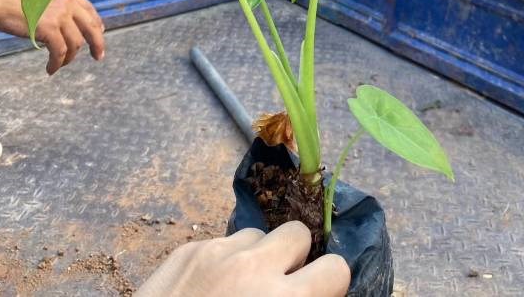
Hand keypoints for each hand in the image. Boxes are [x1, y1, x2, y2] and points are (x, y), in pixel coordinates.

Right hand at [0, 0, 104, 74]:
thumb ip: (53, 2)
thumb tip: (58, 19)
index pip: (88, 9)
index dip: (96, 23)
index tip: (100, 33)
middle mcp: (67, 2)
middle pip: (91, 26)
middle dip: (97, 43)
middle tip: (98, 56)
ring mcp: (60, 15)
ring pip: (76, 43)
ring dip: (69, 58)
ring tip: (60, 64)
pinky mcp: (49, 29)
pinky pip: (60, 52)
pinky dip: (56, 63)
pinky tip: (50, 69)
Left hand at [136, 221, 350, 296]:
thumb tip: (310, 295)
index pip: (335, 268)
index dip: (327, 284)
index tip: (315, 295)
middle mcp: (254, 269)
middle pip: (297, 233)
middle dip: (293, 258)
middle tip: (278, 286)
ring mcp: (218, 253)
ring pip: (257, 234)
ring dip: (256, 256)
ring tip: (239, 288)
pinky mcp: (188, 250)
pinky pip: (222, 242)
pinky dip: (222, 262)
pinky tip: (207, 290)